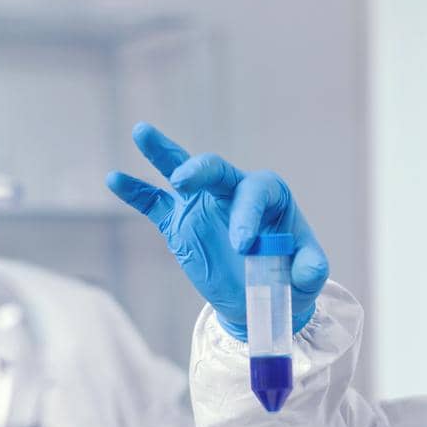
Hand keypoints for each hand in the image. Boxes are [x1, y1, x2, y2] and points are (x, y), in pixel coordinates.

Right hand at [106, 122, 329, 338]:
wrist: (260, 295)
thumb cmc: (289, 277)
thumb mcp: (307, 276)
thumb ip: (311, 269)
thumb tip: (308, 273)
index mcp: (268, 197)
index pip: (255, 193)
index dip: (248, 215)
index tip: (243, 246)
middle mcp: (233, 191)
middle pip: (217, 170)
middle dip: (201, 171)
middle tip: (184, 182)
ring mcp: (202, 203)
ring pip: (182, 172)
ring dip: (163, 153)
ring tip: (142, 132)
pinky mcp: (179, 222)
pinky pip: (155, 203)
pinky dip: (136, 191)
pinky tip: (114, 179)